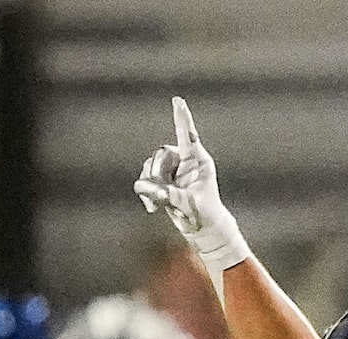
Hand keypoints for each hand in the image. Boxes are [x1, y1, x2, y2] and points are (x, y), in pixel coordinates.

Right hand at [133, 97, 250, 274]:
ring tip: (159, 203)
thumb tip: (144, 187)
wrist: (203, 229)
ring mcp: (173, 169)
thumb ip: (166, 195)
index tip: (178, 100)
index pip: (188, 136)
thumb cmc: (204, 215)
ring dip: (151, 184)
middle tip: (162, 194)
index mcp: (199, 161)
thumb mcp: (187, 205)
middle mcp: (185, 161)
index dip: (182, 118)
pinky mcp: (163, 179)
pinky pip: (146, 178)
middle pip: (162, 153)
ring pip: (151, 165)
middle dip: (158, 173)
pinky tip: (153, 208)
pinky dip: (146, 192)